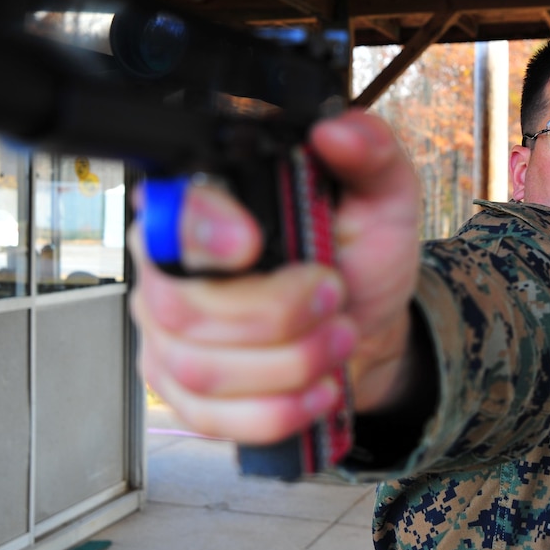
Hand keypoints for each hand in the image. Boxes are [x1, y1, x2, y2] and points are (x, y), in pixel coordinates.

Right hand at [130, 110, 420, 444]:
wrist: (366, 331)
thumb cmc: (358, 258)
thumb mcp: (382, 197)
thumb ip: (369, 152)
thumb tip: (336, 130)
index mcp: (205, 207)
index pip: (167, 214)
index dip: (201, 230)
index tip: (253, 242)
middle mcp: (170, 270)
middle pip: (185, 307)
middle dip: (277, 314)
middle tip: (334, 297)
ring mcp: (168, 337)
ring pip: (201, 369)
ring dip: (288, 363)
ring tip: (339, 339)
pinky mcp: (183, 393)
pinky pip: (212, 419)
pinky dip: (277, 410)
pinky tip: (316, 389)